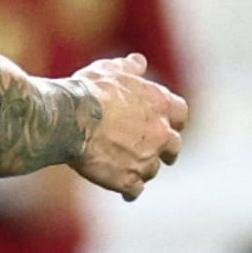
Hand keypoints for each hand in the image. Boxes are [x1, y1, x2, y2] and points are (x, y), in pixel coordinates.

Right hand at [65, 54, 186, 198]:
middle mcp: (160, 133)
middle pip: (174, 147)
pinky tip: (122, 190)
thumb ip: (128, 68)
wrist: (71, 119)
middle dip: (166, 151)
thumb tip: (138, 62)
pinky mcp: (128, 180)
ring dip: (143, 169)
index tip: (167, 124)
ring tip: (126, 169)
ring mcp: (146, 159)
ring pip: (152, 170)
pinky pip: (135, 190)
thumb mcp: (109, 70)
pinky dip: (129, 190)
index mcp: (160, 103)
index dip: (174, 120)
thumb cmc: (89, 91)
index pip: (180, 114)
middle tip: (155, 153)